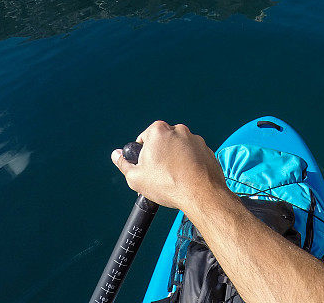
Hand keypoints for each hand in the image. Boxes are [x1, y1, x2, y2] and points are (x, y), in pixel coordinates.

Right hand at [111, 121, 226, 212]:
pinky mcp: (207, 150)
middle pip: (162, 142)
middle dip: (159, 157)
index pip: (144, 138)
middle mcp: (179, 130)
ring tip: (174, 179)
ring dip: (175, 160)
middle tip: (158, 176)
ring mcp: (195, 139)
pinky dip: (189, 165)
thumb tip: (116, 155)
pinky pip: (193, 156)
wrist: (200, 194)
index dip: (142, 155)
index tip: (145, 167)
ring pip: (179, 149)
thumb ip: (123, 163)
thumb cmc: (167, 184)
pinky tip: (186, 179)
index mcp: (159, 130)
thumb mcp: (136, 177)